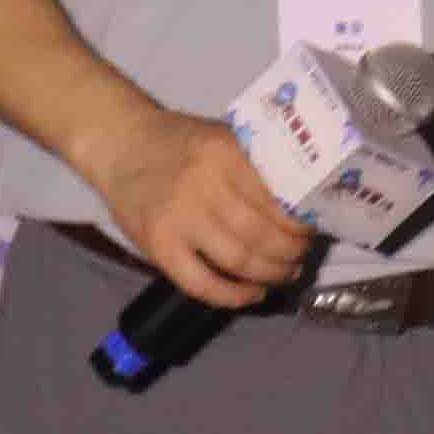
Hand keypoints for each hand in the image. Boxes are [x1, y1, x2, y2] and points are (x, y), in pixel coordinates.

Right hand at [93, 107, 310, 310]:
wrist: (122, 146)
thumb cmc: (181, 143)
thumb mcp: (224, 138)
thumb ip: (258, 165)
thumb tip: (304, 202)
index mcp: (225, 153)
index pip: (277, 198)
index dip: (301, 222)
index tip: (312, 229)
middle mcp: (202, 185)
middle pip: (262, 233)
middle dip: (291, 252)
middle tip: (301, 255)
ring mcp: (178, 219)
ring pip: (239, 260)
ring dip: (270, 274)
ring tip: (284, 274)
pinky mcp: (158, 246)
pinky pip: (201, 283)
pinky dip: (233, 296)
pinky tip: (252, 294)